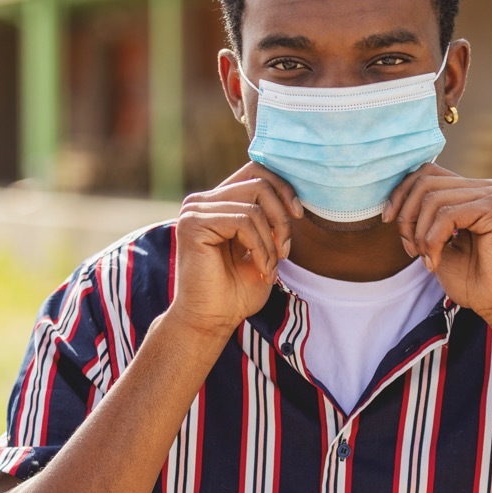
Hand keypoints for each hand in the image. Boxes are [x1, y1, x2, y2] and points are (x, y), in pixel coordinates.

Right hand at [169, 162, 302, 338]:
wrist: (212, 321)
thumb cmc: (238, 290)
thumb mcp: (263, 247)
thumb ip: (270, 218)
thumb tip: (292, 193)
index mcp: (218, 202)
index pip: (256, 171)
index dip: (283, 188)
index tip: (298, 215)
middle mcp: (202, 200)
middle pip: (259, 183)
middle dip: (282, 218)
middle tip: (285, 251)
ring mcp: (194, 210)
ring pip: (254, 205)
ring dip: (272, 241)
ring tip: (270, 268)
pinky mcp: (192, 223)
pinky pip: (243, 221)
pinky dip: (261, 248)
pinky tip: (261, 270)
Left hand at [384, 163, 491, 325]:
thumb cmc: (473, 279)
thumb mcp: (435, 243)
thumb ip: (421, 219)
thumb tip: (393, 200)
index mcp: (470, 192)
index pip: (425, 173)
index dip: (400, 194)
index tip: (387, 220)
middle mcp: (483, 187)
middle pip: (425, 182)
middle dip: (406, 216)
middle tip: (410, 249)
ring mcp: (491, 195)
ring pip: (432, 199)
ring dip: (420, 234)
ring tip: (425, 258)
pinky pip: (447, 215)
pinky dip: (432, 241)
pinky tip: (435, 262)